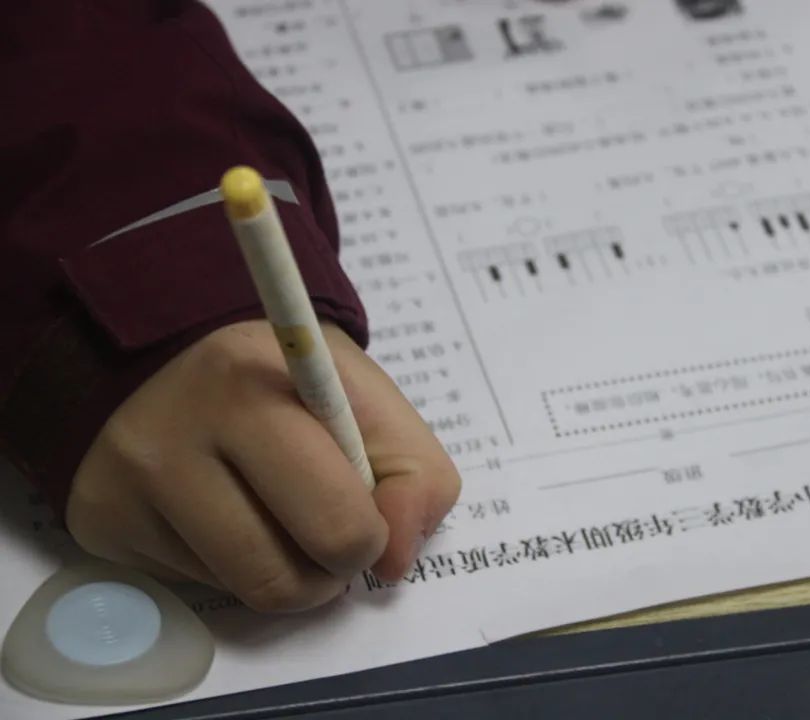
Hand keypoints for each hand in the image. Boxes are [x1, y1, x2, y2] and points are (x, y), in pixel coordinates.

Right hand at [66, 320, 460, 611]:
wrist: (170, 349)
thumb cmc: (286, 380)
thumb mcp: (367, 396)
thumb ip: (417, 474)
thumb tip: (395, 562)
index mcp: (252, 388)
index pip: (337, 521)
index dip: (370, 534)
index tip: (365, 508)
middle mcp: (173, 441)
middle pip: (284, 579)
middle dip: (330, 570)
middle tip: (331, 534)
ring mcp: (126, 488)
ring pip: (242, 594)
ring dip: (286, 574)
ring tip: (283, 519)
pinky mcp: (99, 524)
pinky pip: (196, 586)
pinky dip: (232, 564)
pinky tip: (226, 510)